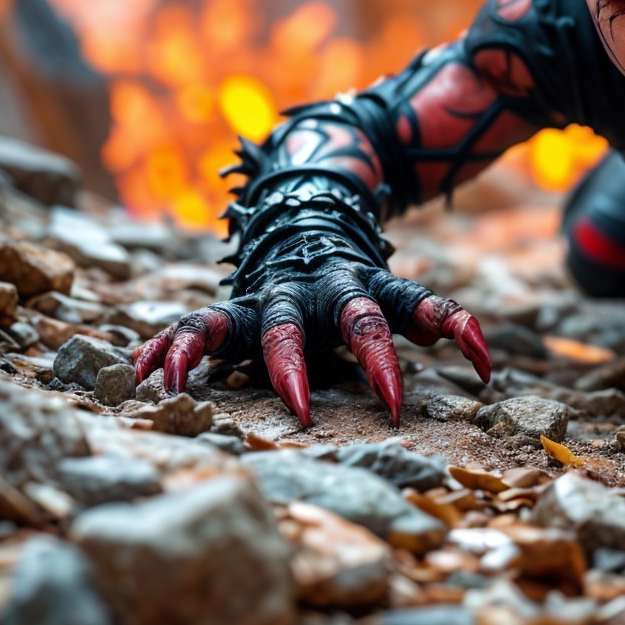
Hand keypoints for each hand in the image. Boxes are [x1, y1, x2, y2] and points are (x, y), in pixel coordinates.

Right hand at [131, 244, 489, 428]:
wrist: (302, 213)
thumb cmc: (353, 284)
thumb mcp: (396, 294)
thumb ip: (437, 320)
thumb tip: (485, 361)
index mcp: (355, 289)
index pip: (381, 319)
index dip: (388, 360)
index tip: (394, 407)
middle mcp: (305, 292)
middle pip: (292, 328)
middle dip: (296, 368)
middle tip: (300, 411)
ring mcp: (262, 297)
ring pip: (231, 320)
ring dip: (201, 348)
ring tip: (172, 377)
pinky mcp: (228, 309)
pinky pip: (191, 325)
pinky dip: (167, 347)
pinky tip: (139, 372)